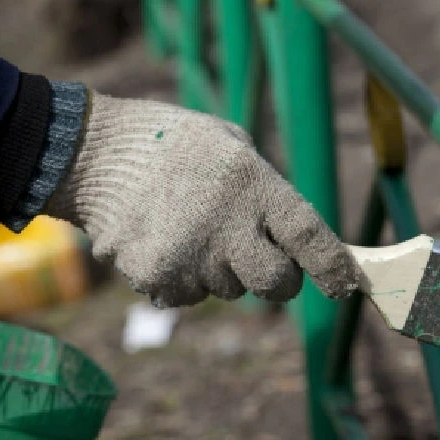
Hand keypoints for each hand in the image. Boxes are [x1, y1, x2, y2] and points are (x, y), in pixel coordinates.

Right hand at [46, 92, 359, 306]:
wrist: (94, 153)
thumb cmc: (173, 144)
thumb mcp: (231, 146)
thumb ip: (266, 190)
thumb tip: (297, 240)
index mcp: (252, 184)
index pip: (309, 236)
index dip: (332, 266)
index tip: (345, 284)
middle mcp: (226, 226)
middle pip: (276, 284)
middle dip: (275, 277)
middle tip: (255, 254)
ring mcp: (190, 257)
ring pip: (227, 289)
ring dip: (218, 269)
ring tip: (188, 226)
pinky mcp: (157, 278)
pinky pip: (187, 295)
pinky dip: (181, 277)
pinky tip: (163, 241)